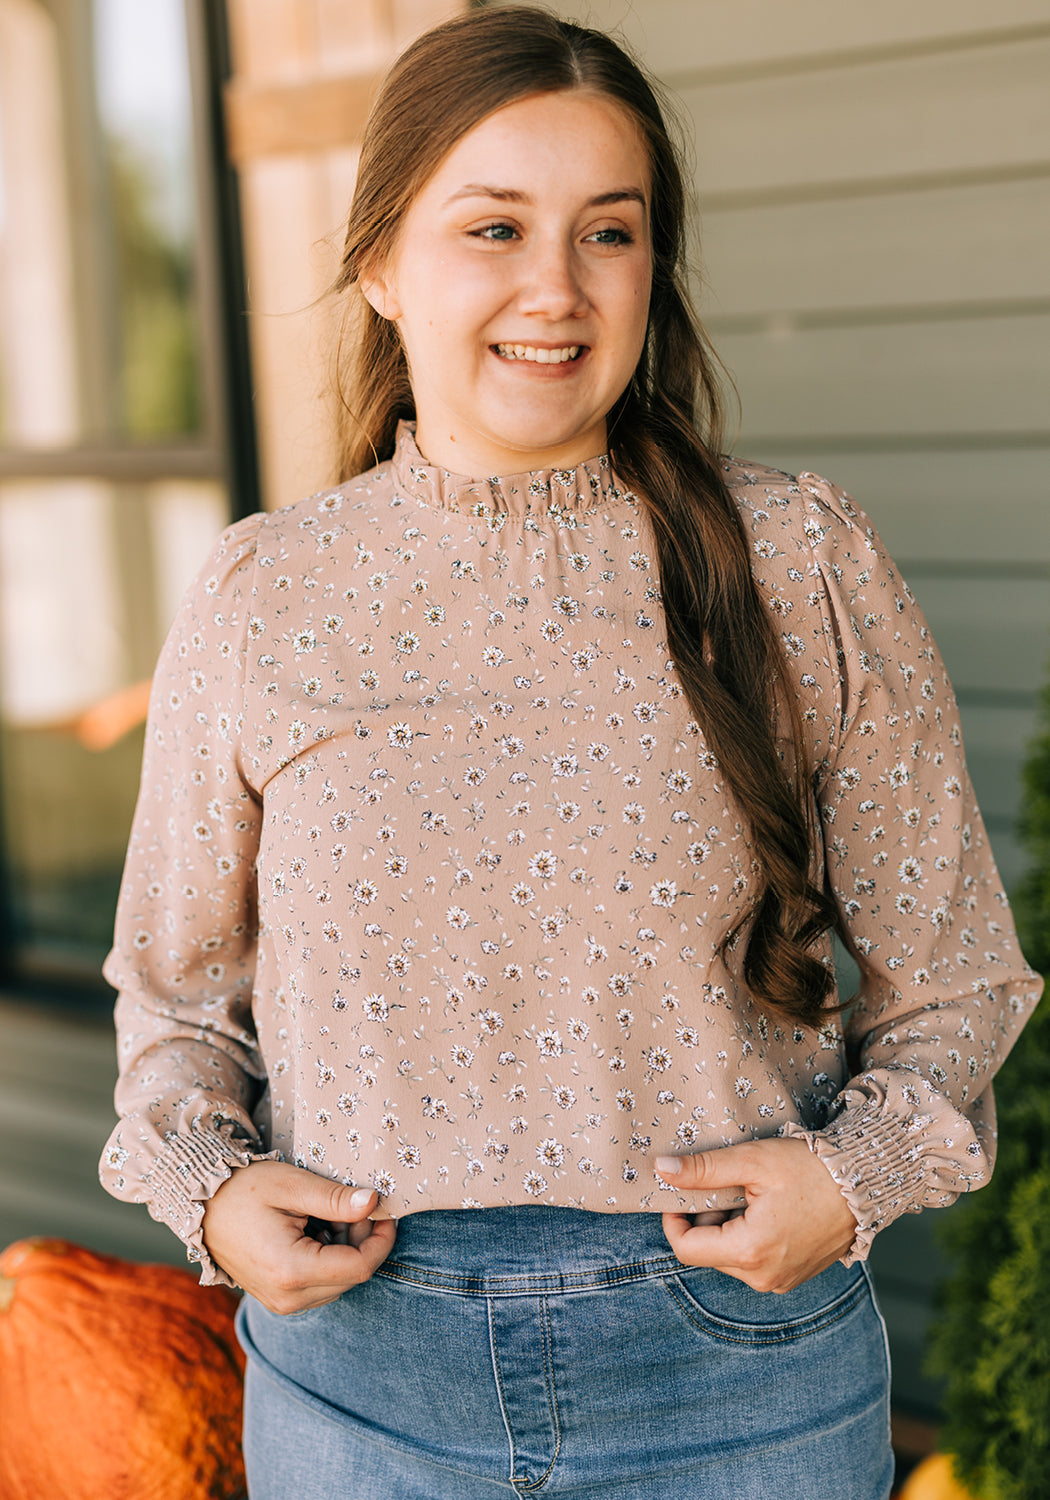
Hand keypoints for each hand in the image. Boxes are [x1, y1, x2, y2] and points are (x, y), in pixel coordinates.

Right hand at [201, 1160, 396, 1313]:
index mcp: (291, 1270)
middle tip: (356, 1205)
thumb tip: (374, 1202)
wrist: (201, 1209)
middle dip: (364, 1241)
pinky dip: (330, 1259)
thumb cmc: (243, 1190)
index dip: (381, 1239)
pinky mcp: (280, 1300)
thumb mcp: (292, 1185)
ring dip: (347, 1249)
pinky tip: (317, 1230)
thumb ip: (335, 1199)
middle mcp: (288, 1298)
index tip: (385, 1210)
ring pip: (339, 1282)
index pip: (360, 1267)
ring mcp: (283, 1304)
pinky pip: (321, 1285)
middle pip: (352, 1276)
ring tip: (330, 1214)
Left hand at [655, 1137, 857, 1293]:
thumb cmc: (810, 1169)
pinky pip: (753, 1261)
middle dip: (706, 1218)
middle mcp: (764, 1278)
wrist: (866, 1182)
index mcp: (750, 1252)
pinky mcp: (792, 1276)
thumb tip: (662, 1170)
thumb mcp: (752, 1162)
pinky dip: (748, 1237)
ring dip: (727, 1227)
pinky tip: (768, 1209)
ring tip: (752, 1195)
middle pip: (707, 1252)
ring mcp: (780, 1281)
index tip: (681, 1191)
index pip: (686, 1249)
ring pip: (729, 1256)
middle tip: (728, 1185)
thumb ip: (703, 1169)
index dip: (674, 1219)